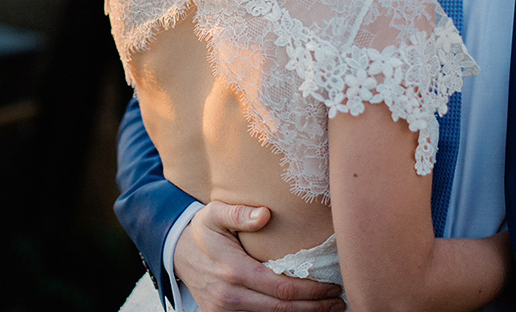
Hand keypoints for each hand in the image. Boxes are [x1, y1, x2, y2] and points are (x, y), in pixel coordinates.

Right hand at [173, 201, 344, 311]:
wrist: (176, 252)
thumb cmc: (203, 230)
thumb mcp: (215, 213)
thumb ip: (239, 213)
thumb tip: (265, 214)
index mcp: (232, 271)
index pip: (281, 288)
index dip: (311, 291)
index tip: (333, 285)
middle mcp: (229, 296)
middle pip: (282, 309)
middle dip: (314, 308)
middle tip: (339, 300)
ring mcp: (225, 311)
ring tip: (328, 307)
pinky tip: (301, 309)